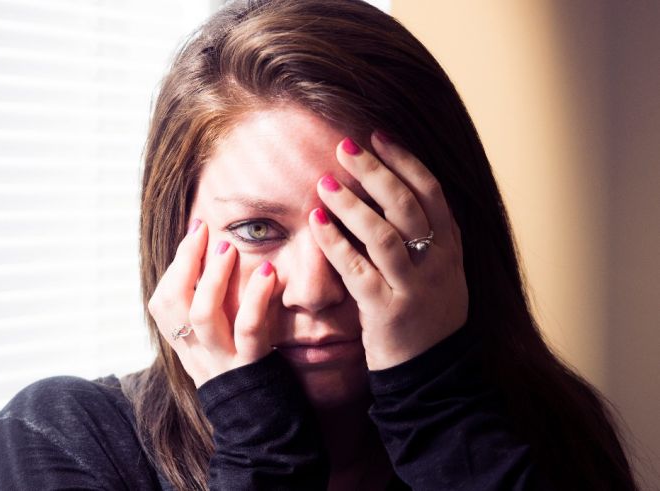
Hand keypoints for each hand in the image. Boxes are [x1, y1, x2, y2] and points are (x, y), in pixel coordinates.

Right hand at [147, 220, 277, 386]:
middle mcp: (198, 355)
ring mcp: (223, 362)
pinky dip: (256, 299)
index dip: (174, 266)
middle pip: (172, 304)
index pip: (162, 304)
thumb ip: (217, 317)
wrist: (267, 438)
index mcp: (187, 348)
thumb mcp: (222, 350)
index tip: (193, 231)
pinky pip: (248, 331)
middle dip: (185, 261)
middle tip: (203, 229)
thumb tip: (220, 267)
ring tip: (228, 246)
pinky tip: (269, 274)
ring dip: (212, 276)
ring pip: (202, 315)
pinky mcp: (253, 368)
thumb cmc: (250, 382)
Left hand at [309, 132, 468, 369]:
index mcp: (450, 248)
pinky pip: (357, 270)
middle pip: (407, 205)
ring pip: (383, 235)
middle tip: (345, 146)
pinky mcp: (386, 312)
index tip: (378, 135)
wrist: (432, 373)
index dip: (405, 160)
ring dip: (351, 204)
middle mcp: (436, 263)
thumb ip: (424, 234)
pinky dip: (335, 243)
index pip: (432, 192)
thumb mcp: (440, 271)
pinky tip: (316, 223)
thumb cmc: (426, 315)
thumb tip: (390, 187)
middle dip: (375, 171)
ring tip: (325, 182)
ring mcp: (413, 288)